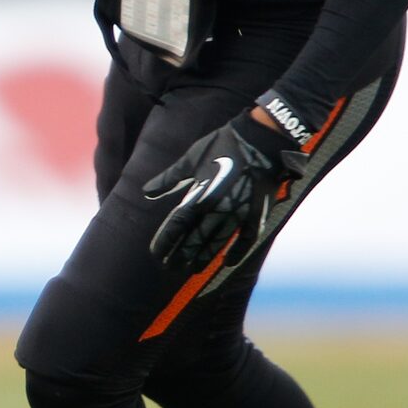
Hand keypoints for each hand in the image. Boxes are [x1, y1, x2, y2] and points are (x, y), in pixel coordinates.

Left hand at [144, 112, 306, 274]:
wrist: (261, 138)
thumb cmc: (223, 145)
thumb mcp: (190, 159)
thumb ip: (169, 179)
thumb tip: (146, 192)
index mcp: (199, 195)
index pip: (177, 226)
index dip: (165, 242)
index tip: (156, 254)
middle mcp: (218, 209)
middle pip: (195, 239)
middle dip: (181, 254)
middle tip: (169, 267)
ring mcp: (239, 214)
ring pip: (218, 243)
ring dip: (203, 257)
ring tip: (191, 269)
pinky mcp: (257, 214)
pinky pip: (246, 240)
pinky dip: (237, 253)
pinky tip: (227, 263)